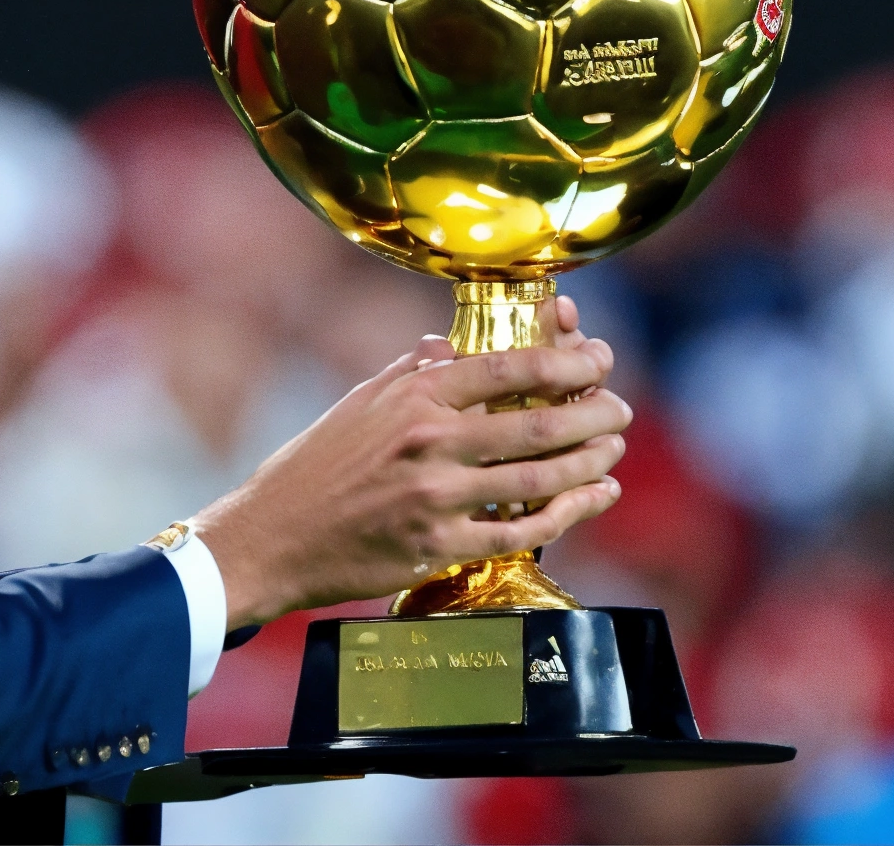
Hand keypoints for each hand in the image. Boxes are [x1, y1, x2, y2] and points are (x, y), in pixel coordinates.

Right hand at [189, 295, 629, 629]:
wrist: (273, 537)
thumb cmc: (313, 466)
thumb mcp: (358, 403)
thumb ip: (411, 372)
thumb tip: (449, 347)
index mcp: (413, 396)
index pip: (507, 368)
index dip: (566, 361)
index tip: (599, 358)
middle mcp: (429, 442)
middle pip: (537, 423)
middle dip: (592, 413)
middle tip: (619, 409)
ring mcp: (437, 498)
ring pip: (538, 477)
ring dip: (589, 462)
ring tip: (614, 449)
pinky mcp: (439, 547)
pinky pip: (520, 530)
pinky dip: (568, 513)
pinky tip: (593, 497)